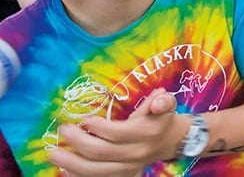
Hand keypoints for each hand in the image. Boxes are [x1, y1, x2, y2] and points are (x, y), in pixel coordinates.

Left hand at [50, 88, 182, 173]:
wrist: (168, 142)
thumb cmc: (160, 119)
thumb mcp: (167, 104)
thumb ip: (163, 100)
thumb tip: (159, 98)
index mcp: (146, 134)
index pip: (117, 133)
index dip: (98, 127)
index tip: (84, 119)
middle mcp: (136, 154)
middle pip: (101, 152)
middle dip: (77, 142)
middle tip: (63, 130)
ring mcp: (127, 168)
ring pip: (95, 170)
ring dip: (71, 163)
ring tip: (52, 153)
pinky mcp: (121, 176)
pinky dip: (78, 176)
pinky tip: (64, 168)